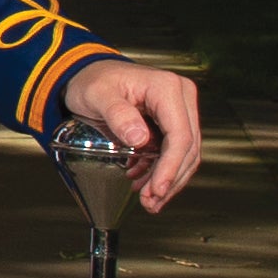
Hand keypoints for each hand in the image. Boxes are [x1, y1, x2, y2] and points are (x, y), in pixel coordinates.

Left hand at [63, 57, 202, 212]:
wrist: (89, 74)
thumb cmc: (93, 81)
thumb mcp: (97, 95)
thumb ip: (118, 115)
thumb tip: (139, 139)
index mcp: (167, 88)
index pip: (180, 135)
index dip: (171, 167)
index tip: (157, 190)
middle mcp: (180, 97)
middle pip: (188, 148)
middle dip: (170, 179)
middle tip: (150, 203)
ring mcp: (179, 109)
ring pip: (185, 153)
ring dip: (169, 180)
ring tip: (148, 201)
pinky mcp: (171, 121)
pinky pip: (174, 151)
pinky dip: (161, 171)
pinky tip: (143, 183)